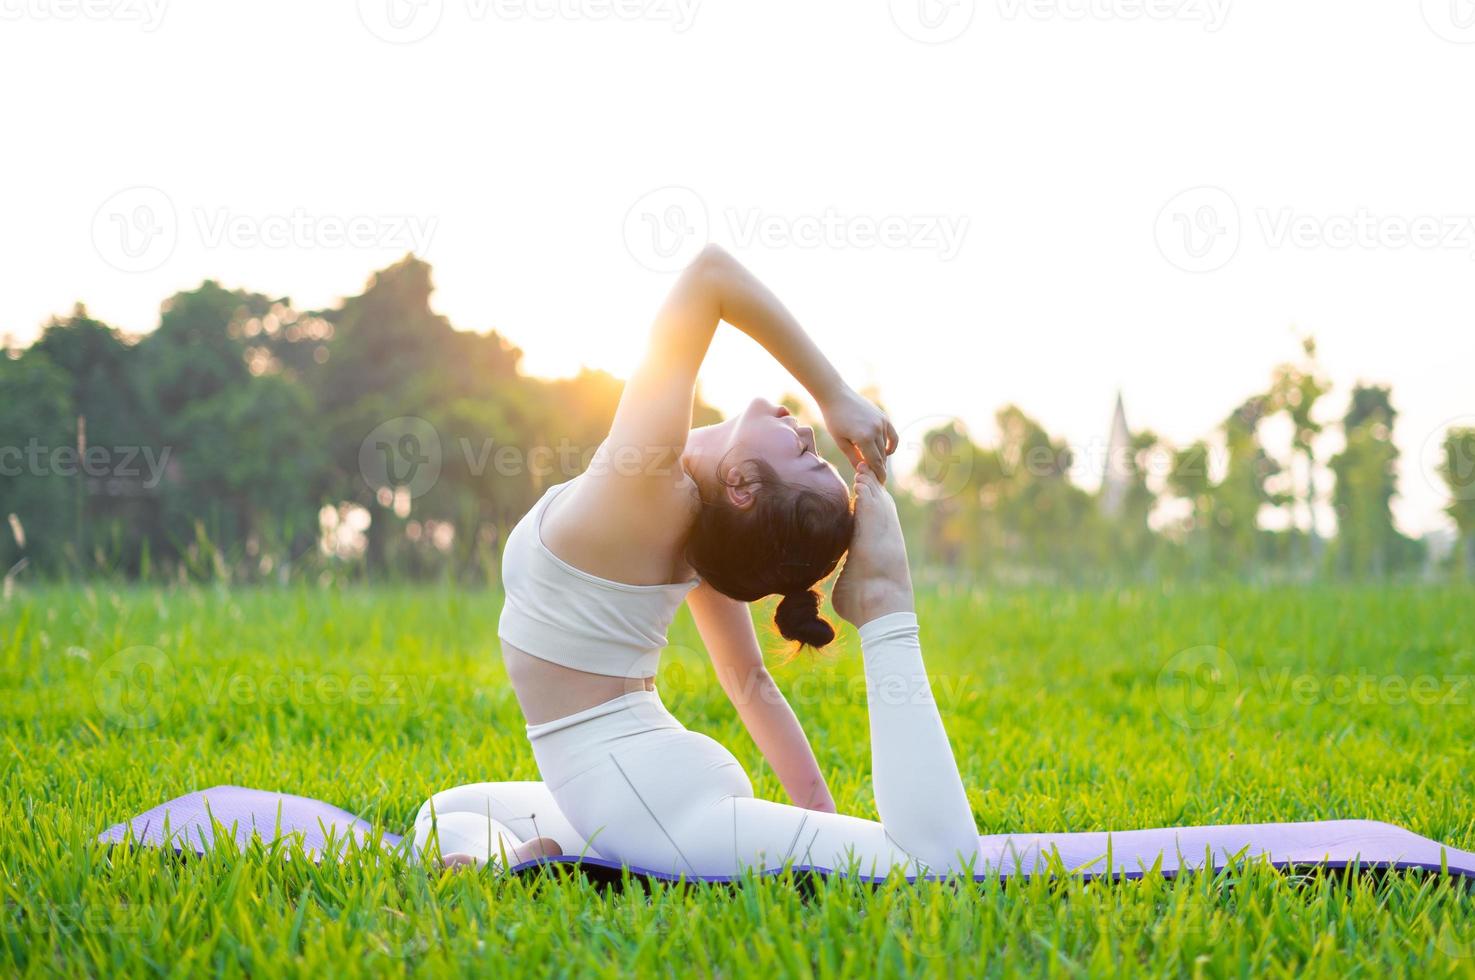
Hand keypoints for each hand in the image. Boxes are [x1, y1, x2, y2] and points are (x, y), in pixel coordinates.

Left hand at [820, 387, 897, 481]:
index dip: (878, 474)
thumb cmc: (834, 419)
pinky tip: (885, 451)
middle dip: (879, 468)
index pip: (875, 463)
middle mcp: (876, 430)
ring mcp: (882, 423)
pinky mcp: (884, 417)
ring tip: (874, 464)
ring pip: (886, 447)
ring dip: (882, 457)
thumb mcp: (841, 441)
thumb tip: (863, 470)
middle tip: (876, 477)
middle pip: (881, 456)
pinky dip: (890, 445)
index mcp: (864, 438)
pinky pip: (892, 435)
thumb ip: (853, 457)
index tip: (880, 483)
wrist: (836, 396)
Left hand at [831, 463, 913, 627]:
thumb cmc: (862, 606)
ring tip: (861, 468)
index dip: (866, 511)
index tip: (859, 497)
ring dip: (868, 485)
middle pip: (878, 508)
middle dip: (871, 490)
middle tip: (863, 472)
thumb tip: (811, 591)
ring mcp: (883, 532)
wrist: (882, 608)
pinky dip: (867, 488)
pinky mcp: (878, 527)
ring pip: (877, 502)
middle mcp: (882, 539)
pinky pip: (873, 502)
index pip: (869, 526)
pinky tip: (860, 474)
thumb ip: (832, 581)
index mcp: (873, 551)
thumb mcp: (844, 588)